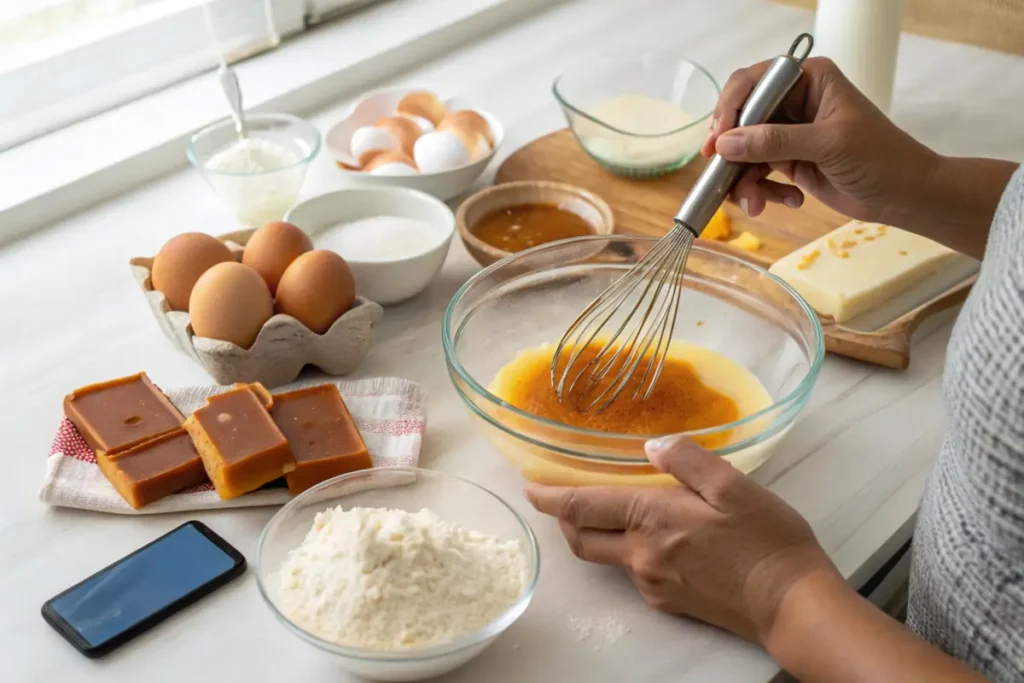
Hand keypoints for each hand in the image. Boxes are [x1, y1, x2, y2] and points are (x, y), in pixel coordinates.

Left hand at [525, 436, 839, 643]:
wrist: (791, 605)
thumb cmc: (767, 541)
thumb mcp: (733, 485)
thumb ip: (687, 460)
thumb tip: (652, 444)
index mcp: (651, 519)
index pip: (582, 506)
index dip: (550, 496)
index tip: (529, 487)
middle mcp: (641, 555)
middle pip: (582, 539)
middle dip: (565, 519)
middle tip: (561, 498)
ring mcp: (652, 583)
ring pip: (608, 556)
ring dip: (598, 534)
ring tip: (612, 512)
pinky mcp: (669, 602)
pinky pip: (635, 573)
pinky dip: (629, 552)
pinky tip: (654, 539)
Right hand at [701, 57, 940, 225]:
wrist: (905, 196)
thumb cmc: (880, 158)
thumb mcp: (828, 144)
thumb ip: (775, 142)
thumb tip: (725, 144)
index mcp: (808, 79)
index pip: (753, 83)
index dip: (730, 109)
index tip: (718, 142)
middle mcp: (794, 102)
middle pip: (741, 120)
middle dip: (733, 153)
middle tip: (723, 177)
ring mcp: (789, 133)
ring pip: (744, 152)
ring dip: (744, 180)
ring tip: (756, 204)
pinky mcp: (789, 161)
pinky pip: (757, 173)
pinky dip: (762, 191)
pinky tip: (788, 201)